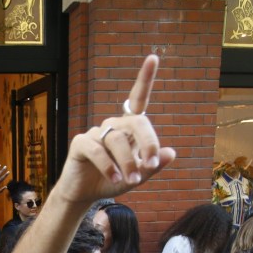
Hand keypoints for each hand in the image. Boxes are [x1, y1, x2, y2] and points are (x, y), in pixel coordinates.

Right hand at [53, 55, 173, 205]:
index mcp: (128, 129)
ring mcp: (95, 133)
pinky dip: (108, 166)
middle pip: (136, 122)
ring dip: (128, 163)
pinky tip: (114, 179)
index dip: (145, 79)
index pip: (138, 100)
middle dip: (148, 142)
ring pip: (117, 140)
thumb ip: (152, 166)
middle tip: (152, 164)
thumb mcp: (137, 177)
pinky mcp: (80, 143)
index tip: (153, 58)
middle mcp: (113, 125)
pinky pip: (97, 150)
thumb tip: (171, 153)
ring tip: (131, 181)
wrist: (84, 194)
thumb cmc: (111, 180)